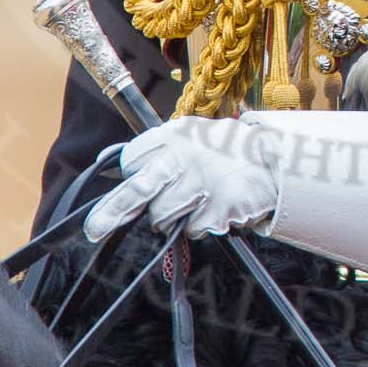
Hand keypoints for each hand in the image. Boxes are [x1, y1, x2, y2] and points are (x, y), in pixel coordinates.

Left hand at [84, 116, 277, 240]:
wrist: (274, 160)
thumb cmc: (224, 150)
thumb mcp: (190, 136)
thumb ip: (155, 150)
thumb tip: (106, 162)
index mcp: (174, 135)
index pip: (133, 160)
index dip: (131, 174)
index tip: (137, 179)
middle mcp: (184, 157)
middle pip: (138, 190)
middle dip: (113, 211)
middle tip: (93, 231)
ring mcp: (202, 184)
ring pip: (163, 218)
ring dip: (173, 217)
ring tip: (194, 200)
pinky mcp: (218, 209)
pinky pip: (193, 229)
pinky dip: (200, 224)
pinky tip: (214, 207)